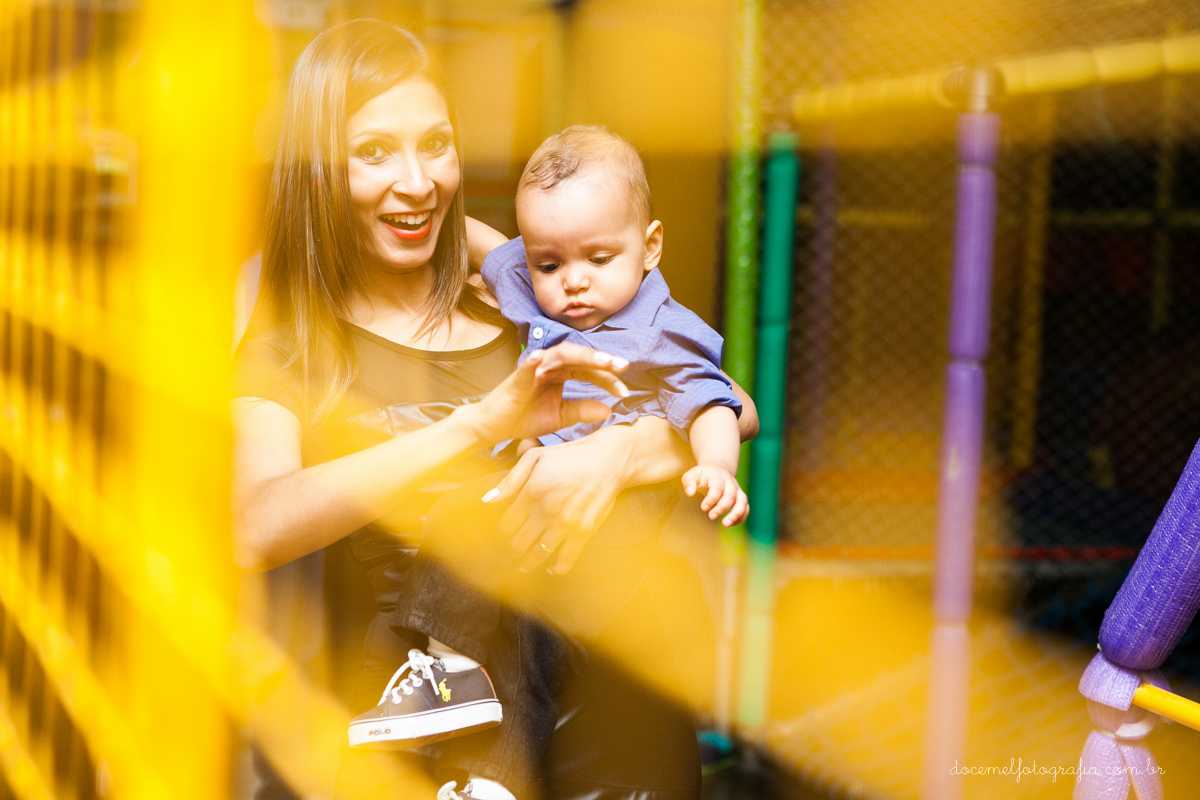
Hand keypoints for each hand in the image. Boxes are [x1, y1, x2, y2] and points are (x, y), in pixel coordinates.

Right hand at [467, 343, 628, 444]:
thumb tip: (608, 409)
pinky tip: (543, 357)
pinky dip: (534, 361)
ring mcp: (533, 370)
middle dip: (601, 360)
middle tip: (623, 366)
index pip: (588, 371)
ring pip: (560, 355)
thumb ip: (582, 410)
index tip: (624, 391)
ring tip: (602, 360)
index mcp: (560, 374)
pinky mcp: (517, 379)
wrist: (494, 427)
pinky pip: (527, 367)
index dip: (607, 379)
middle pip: (579, 357)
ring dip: (582, 356)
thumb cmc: (524, 417)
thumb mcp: (559, 416)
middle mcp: (549, 366)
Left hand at [481, 433, 626, 574]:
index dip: (502, 530)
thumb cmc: (570, 456)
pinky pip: (566, 559)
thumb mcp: (536, 457)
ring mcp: (565, 525)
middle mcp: (546, 512)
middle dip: (512, 547)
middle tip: (512, 548)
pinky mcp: (583, 532)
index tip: (505, 532)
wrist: (608, 460)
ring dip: (528, 563)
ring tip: (523, 566)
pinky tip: (551, 569)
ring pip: (538, 555)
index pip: (507, 524)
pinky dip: (557, 568)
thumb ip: (510, 480)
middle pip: (518, 542)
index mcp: (531, 493)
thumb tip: (488, 500)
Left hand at [682, 463, 747, 526]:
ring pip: (742, 502)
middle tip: (711, 517)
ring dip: (736, 514)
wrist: (717, 469)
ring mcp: (737, 490)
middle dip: (722, 508)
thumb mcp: (693, 474)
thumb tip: (689, 493)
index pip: (717, 488)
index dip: (711, 499)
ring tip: (726, 524)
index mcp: (718, 477)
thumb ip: (688, 482)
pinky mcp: (741, 498)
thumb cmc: (703, 475)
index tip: (703, 508)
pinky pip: (746, 508)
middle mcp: (730, 483)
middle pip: (730, 496)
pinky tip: (731, 524)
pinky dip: (741, 517)